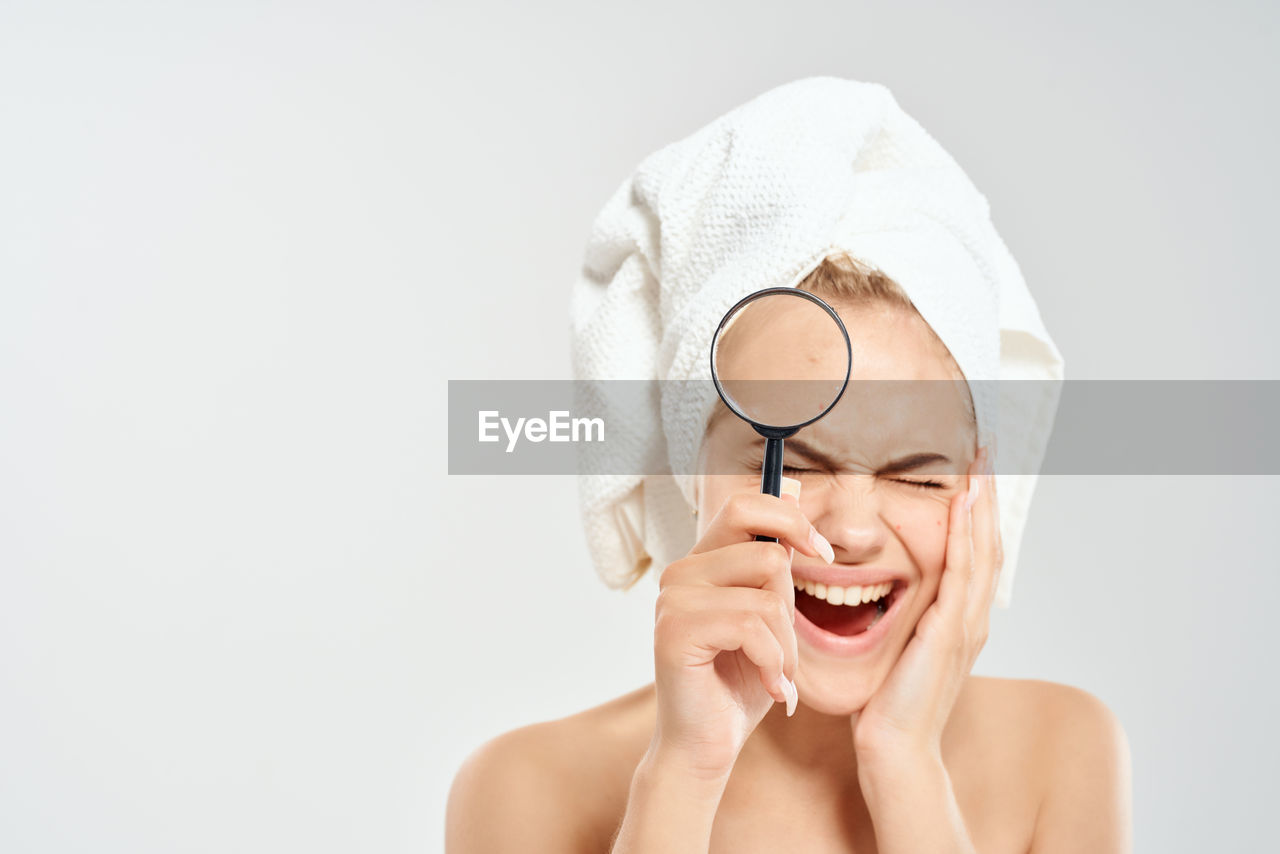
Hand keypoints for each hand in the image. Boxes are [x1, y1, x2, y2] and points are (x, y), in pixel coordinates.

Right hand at [648, 483, 832, 779]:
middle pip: (764, 547)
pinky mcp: (675, 630)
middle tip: (789, 640)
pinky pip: (752, 626)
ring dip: (787, 644)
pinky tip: (770, 688)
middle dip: (793, 595)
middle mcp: (682, 572)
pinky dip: (774, 663)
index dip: (792, 519)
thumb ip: (776, 561)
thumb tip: (797, 486)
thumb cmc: (739, 683)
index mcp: (703, 561)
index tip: (822, 554)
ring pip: (766, 594)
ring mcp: (673, 599)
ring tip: (777, 673)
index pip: (746, 505)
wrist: (706, 746)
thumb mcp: (769, 614)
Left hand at [850, 445, 1002, 765]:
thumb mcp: (894, 651)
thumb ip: (897, 620)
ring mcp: (965, 626)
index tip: (972, 471)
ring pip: (982, 550)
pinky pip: (962, 573)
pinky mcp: (949, 633)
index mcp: (959, 621)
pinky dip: (966, 535)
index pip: (974, 553)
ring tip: (980, 464)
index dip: (976, 512)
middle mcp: (970, 619)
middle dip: (987, 496)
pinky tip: (963, 505)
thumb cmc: (887, 706)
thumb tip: (871, 589)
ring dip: (982, 504)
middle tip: (987, 451)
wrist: (895, 751)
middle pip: (988, 543)